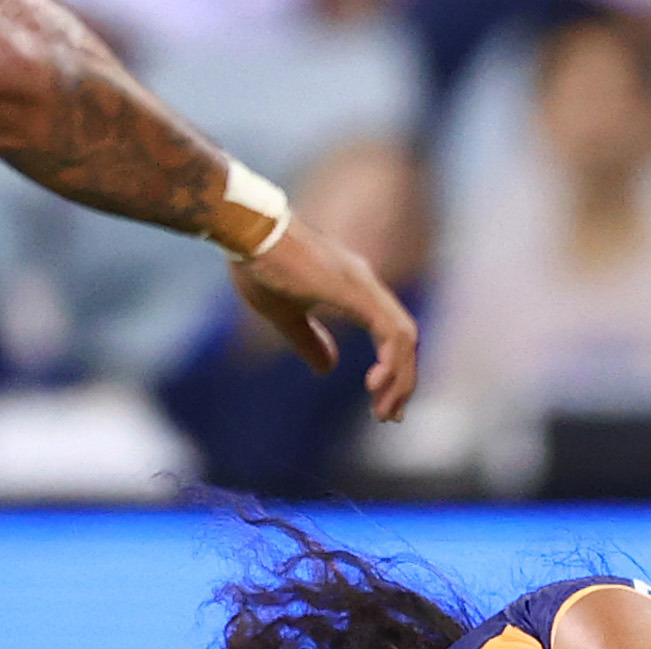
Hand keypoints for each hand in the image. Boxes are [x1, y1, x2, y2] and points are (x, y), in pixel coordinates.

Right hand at [228, 216, 418, 419]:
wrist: (246, 231)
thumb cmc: (259, 265)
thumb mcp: (285, 315)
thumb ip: (309, 341)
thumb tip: (329, 369)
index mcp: (355, 291)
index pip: (390, 336)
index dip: (393, 371)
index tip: (382, 402)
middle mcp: (367, 286)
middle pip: (404, 340)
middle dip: (402, 382)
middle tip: (389, 416)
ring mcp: (364, 286)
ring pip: (403, 338)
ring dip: (400, 378)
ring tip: (384, 410)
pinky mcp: (356, 291)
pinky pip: (390, 331)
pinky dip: (391, 361)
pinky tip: (376, 384)